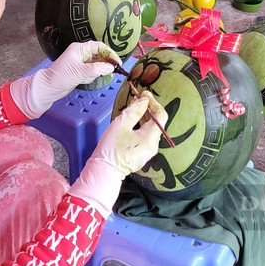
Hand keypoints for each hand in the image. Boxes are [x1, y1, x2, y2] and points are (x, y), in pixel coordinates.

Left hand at [10, 41, 120, 118]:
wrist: (48, 88)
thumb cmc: (60, 77)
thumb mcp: (80, 72)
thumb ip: (97, 69)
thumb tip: (111, 67)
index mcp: (79, 49)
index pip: (99, 46)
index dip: (109, 53)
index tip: (117, 62)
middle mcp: (81, 53)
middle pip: (100, 54)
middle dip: (106, 63)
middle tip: (113, 70)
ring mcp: (81, 62)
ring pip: (98, 64)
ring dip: (99, 70)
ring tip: (93, 76)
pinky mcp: (81, 71)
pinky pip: (93, 71)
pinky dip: (94, 75)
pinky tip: (86, 79)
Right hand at [69, 91, 167, 215]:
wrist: (104, 171)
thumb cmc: (111, 148)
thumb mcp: (121, 124)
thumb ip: (135, 110)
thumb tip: (144, 101)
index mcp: (151, 137)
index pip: (161, 115)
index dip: (153, 102)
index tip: (144, 95)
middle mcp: (153, 145)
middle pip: (156, 122)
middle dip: (147, 109)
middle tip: (136, 99)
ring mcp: (148, 151)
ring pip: (149, 129)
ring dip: (143, 118)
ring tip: (132, 109)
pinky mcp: (141, 154)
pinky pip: (144, 137)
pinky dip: (140, 127)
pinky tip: (130, 122)